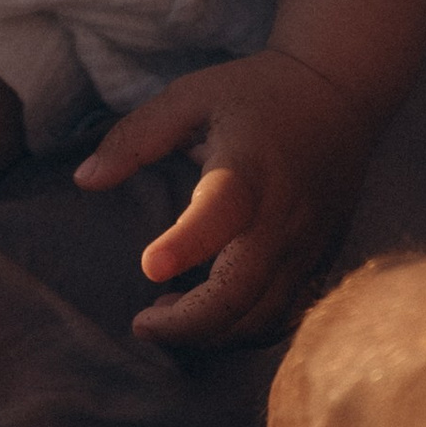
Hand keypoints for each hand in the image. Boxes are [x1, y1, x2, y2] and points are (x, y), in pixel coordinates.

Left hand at [75, 51, 377, 352]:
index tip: (150, 267)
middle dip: (186, 324)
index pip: (221, 213)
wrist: (341, 93)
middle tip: (142, 323)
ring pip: (263, 318)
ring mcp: (306, 244)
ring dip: (212, 333)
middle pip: (240, 294)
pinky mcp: (319, 259)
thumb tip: (84, 180)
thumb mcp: (190, 96)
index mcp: (247, 168)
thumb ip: (135, 138)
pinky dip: (243, 329)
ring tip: (168, 316)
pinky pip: (284, 315)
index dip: (186, 245)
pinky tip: (209, 314)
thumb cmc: (256, 93)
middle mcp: (282, 215)